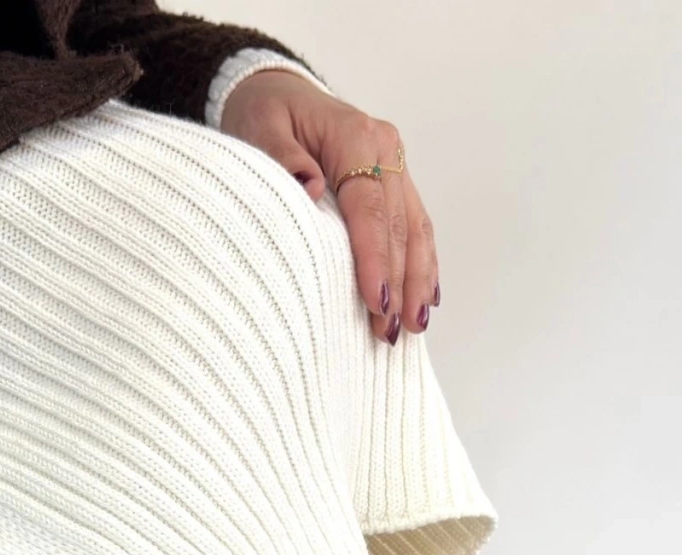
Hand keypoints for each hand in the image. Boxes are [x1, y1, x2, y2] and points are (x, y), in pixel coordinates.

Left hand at [220, 71, 439, 345]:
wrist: (277, 92)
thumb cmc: (264, 113)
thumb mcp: (259, 127)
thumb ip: (280, 157)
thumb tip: (309, 187)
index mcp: (355, 137)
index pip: (370, 207)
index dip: (375, 257)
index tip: (375, 301)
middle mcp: (384, 150)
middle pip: (398, 226)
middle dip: (398, 283)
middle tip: (390, 332)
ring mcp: (394, 165)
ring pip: (415, 230)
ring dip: (416, 282)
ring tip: (413, 327)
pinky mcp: (395, 181)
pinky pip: (415, 226)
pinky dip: (421, 265)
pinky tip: (424, 300)